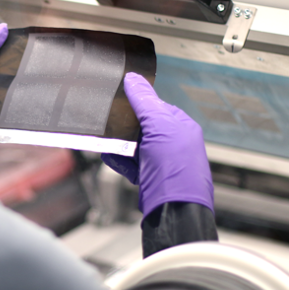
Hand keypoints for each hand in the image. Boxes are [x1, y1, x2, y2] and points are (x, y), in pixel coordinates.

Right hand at [102, 73, 213, 217]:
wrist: (173, 210)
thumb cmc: (176, 167)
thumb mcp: (159, 125)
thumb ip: (144, 101)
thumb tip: (133, 79)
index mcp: (182, 128)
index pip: (158, 107)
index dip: (139, 104)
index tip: (121, 101)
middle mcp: (173, 144)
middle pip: (144, 126)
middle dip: (126, 125)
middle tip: (110, 121)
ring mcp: (161, 162)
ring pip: (135, 145)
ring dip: (120, 143)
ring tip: (106, 140)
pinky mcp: (149, 178)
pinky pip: (130, 164)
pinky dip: (118, 159)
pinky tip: (110, 156)